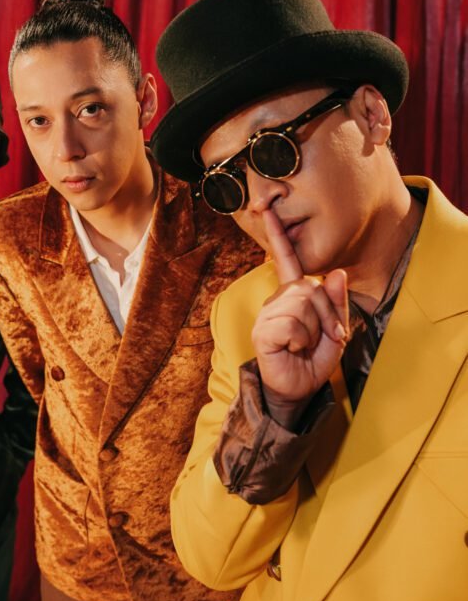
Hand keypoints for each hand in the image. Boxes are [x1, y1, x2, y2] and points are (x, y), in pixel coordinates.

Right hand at [251, 209, 348, 404]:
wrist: (298, 390)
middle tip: (325, 337)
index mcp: (293, 295)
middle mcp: (278, 300)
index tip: (268, 209)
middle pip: (310, 288)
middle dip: (327, 315)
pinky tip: (292, 348)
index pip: (286, 260)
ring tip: (306, 345)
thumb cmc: (313, 361)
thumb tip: (337, 274)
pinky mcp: (263, 331)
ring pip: (302, 305)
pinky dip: (300, 340)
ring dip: (314, 330)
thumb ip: (336, 303)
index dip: (277, 235)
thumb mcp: (335, 330)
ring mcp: (268, 315)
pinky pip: (292, 324)